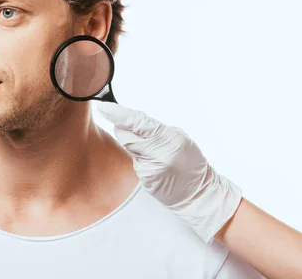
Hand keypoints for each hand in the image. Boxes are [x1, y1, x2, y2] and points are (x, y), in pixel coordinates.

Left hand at [97, 101, 242, 243]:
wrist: (198, 194)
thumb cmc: (191, 162)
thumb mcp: (179, 138)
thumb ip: (155, 129)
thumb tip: (132, 120)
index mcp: (169, 139)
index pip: (138, 123)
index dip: (118, 114)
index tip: (104, 107)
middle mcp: (157, 155)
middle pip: (125, 135)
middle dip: (123, 127)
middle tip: (131, 127)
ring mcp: (149, 169)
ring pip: (128, 148)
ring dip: (134, 143)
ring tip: (152, 150)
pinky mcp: (143, 179)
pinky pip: (134, 161)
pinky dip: (139, 158)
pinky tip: (153, 164)